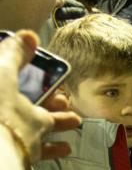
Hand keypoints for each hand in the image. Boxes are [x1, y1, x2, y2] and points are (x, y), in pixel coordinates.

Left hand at [0, 30, 80, 162]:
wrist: (0, 145)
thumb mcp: (2, 69)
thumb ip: (15, 52)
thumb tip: (27, 36)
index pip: (10, 74)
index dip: (27, 69)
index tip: (42, 65)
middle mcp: (4, 108)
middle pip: (30, 98)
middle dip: (49, 95)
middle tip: (61, 92)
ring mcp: (15, 128)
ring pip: (40, 121)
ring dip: (59, 118)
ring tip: (73, 116)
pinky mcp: (26, 146)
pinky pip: (44, 146)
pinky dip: (56, 145)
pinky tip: (65, 144)